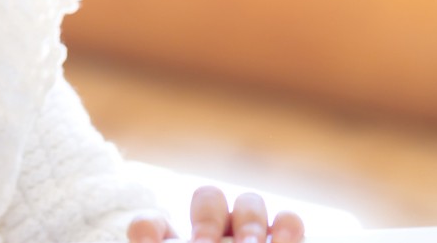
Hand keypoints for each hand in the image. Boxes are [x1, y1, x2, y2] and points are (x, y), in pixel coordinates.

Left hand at [128, 186, 304, 242]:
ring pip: (250, 203)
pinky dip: (287, 230)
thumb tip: (145, 227)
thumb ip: (151, 241)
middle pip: (207, 197)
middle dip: (207, 218)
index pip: (150, 225)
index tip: (153, 240)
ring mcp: (251, 240)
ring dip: (248, 222)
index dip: (149, 229)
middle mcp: (212, 239)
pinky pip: (290, 223)